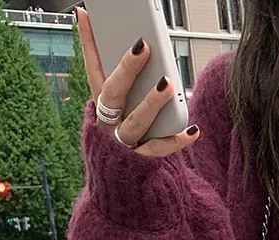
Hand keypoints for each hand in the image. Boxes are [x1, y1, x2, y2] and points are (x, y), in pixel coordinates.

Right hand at [76, 7, 198, 158]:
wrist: (123, 184)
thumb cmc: (129, 136)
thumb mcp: (124, 108)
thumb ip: (130, 82)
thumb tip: (141, 47)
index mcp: (102, 104)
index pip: (92, 68)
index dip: (87, 42)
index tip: (86, 14)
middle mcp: (108, 122)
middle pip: (113, 93)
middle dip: (127, 68)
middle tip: (143, 47)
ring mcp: (124, 142)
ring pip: (136, 122)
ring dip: (151, 102)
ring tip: (167, 83)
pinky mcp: (140, 161)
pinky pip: (158, 149)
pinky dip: (175, 141)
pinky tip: (192, 131)